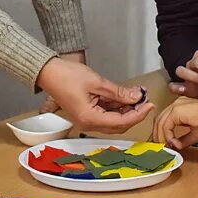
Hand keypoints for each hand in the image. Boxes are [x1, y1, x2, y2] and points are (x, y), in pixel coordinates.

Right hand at [35, 57, 153, 132]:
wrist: (48, 72)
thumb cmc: (67, 76)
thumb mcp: (98, 83)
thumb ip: (119, 93)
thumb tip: (137, 97)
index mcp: (90, 119)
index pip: (121, 122)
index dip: (138, 114)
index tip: (149, 104)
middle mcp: (88, 124)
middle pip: (118, 125)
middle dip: (134, 113)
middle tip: (146, 100)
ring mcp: (86, 119)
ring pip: (113, 120)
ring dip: (126, 109)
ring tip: (137, 95)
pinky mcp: (86, 113)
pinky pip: (106, 114)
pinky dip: (117, 107)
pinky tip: (125, 96)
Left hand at [151, 97, 197, 148]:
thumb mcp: (194, 133)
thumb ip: (183, 139)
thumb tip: (176, 146)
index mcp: (180, 107)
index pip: (164, 119)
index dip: (161, 132)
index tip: (164, 144)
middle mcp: (176, 104)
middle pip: (159, 120)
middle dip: (158, 134)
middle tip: (161, 147)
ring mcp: (176, 106)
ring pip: (160, 122)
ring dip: (162, 136)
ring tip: (167, 147)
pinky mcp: (176, 110)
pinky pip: (166, 124)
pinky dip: (167, 135)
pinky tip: (173, 143)